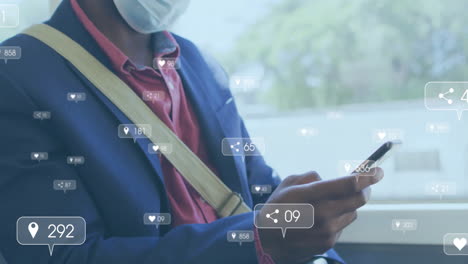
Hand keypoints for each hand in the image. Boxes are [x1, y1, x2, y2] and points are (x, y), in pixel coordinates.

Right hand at [258, 168, 383, 263]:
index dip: (368, 176)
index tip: (378, 171)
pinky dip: (339, 218)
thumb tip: (328, 180)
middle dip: (364, 188)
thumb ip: (311, 178)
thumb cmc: (277, 208)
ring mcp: (327, 230)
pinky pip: (344, 225)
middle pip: (359, 198)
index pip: (349, 184)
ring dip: (349, 205)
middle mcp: (322, 213)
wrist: (268, 241)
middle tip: (363, 184)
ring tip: (331, 204)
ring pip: (353, 211)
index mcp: (310, 195)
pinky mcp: (329, 242)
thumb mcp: (287, 184)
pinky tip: (323, 219)